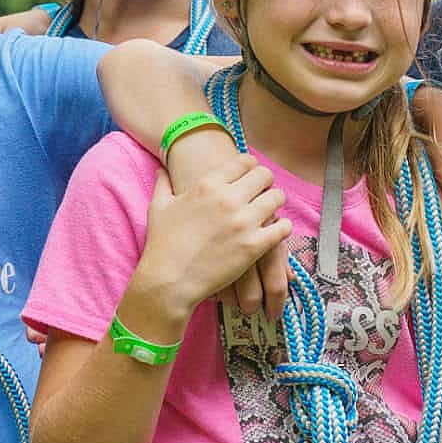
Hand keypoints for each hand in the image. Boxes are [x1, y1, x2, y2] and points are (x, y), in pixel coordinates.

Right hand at [158, 129, 294, 321]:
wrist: (169, 281)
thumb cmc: (161, 245)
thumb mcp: (158, 207)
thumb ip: (163, 184)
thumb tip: (162, 170)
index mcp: (207, 185)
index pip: (245, 161)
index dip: (251, 167)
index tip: (250, 176)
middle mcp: (228, 198)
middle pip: (265, 175)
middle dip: (266, 182)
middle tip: (262, 192)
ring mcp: (243, 221)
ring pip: (277, 198)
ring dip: (275, 202)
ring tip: (270, 211)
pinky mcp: (254, 245)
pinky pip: (283, 227)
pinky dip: (282, 227)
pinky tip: (276, 230)